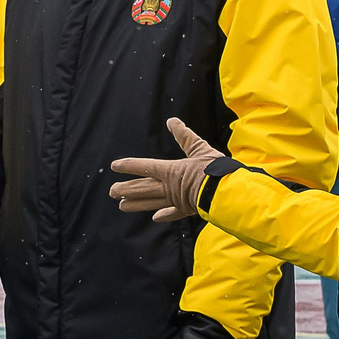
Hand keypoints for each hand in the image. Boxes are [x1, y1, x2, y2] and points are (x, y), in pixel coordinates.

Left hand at [108, 117, 223, 221]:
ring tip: (122, 206)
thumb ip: (184, 136)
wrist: (226, 193)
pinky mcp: (187, 209)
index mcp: (171, 171)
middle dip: (127, 189)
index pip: (145, 166)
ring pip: (152, 202)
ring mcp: (177, 200)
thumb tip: (172, 121)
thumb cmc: (214, 169)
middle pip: (144, 188)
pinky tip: (155, 218)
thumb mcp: (199, 148)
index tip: (114, 166)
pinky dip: (164, 215)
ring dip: (136, 203)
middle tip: (112, 192)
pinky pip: (172, 213)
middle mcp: (170, 187)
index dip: (129, 166)